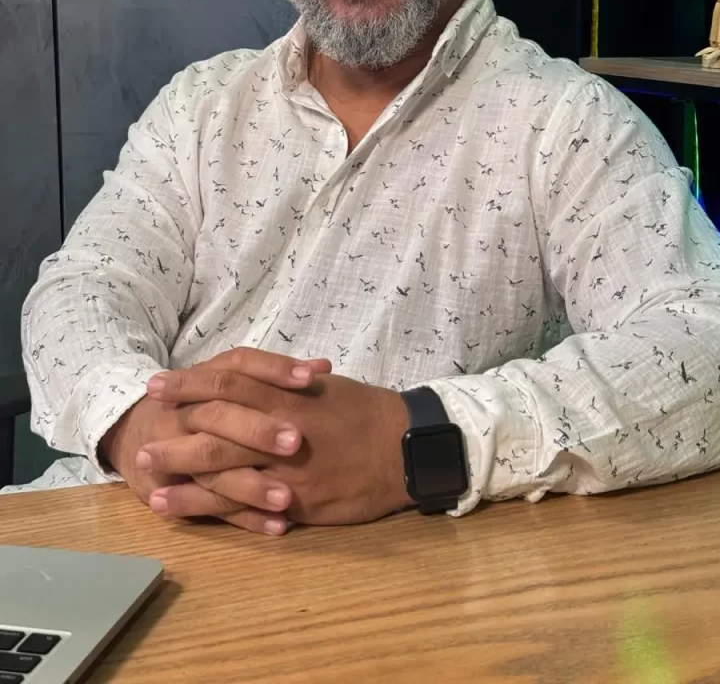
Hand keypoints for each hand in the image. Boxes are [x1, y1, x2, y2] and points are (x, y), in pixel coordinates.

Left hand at [138, 350, 412, 526]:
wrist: (406, 448)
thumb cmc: (363, 410)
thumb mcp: (322, 387)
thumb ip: (281, 383)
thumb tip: (246, 376)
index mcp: (287, 395)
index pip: (228, 383)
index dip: (189, 384)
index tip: (156, 385)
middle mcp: (282, 431)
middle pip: (217, 431)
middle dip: (176, 435)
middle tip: (141, 441)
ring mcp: (288, 470)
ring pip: (226, 474)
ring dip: (185, 479)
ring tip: (150, 484)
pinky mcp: (298, 503)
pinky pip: (251, 509)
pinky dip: (217, 512)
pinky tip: (192, 513)